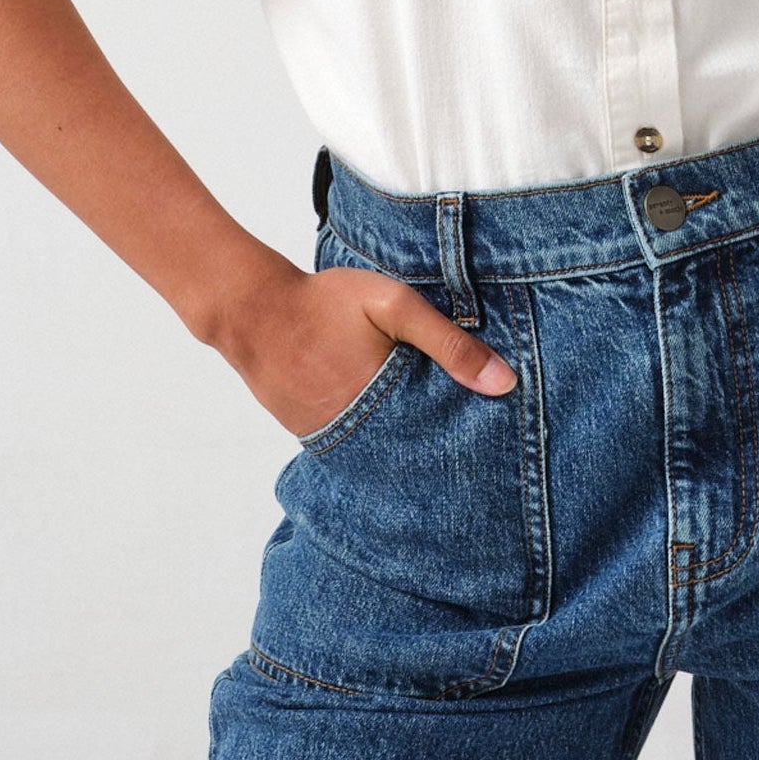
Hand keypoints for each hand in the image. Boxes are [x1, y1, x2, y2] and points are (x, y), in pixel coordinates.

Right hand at [204, 248, 517, 437]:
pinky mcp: (312, 435)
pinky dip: (373, 439)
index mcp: (389, 405)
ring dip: (405, 446)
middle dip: (440, 450)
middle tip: (469, 457)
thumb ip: (448, 342)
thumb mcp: (393, 306)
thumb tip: (504, 382)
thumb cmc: (326, 302)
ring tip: (434, 443)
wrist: (254, 311)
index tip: (495, 447)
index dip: (468, 442)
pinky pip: (353, 445)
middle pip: (415, 454)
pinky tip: (388, 425)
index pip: (443, 440)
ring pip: (383, 454)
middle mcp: (361, 434)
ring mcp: (333, 439)